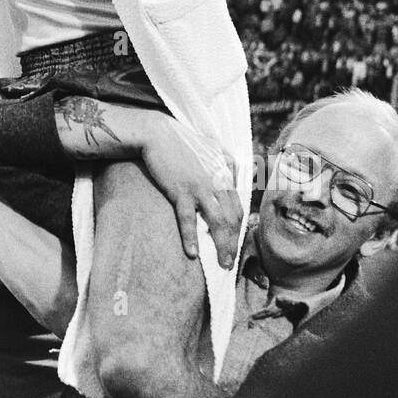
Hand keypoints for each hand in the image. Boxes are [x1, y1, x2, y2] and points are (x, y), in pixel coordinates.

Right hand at [140, 115, 241, 268]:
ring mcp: (200, 187)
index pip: (238, 207)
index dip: (239, 229)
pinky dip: (191, 237)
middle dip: (234, 243)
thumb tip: (237, 179)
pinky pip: (188, 219)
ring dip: (222, 246)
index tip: (235, 243)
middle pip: (233, 218)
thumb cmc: (183, 141)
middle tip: (231, 262)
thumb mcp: (213, 148)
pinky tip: (193, 253)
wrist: (158, 133)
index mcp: (226, 173)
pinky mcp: (181, 190)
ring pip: (218, 222)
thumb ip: (227, 164)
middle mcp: (218, 181)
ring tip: (222, 264)